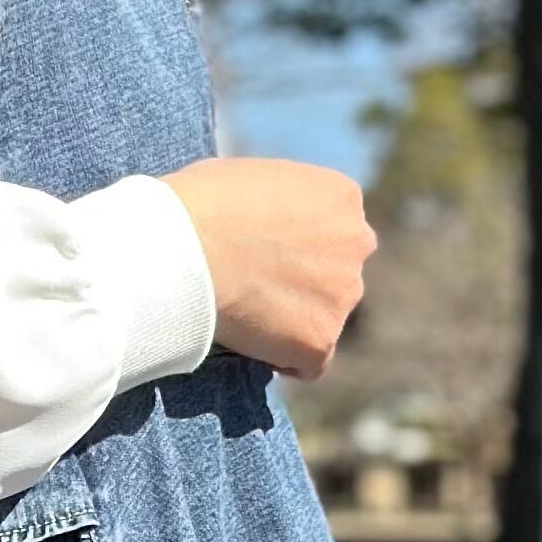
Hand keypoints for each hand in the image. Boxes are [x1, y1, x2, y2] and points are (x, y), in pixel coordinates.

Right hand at [162, 157, 374, 378]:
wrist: (185, 247)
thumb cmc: (201, 204)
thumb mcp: (255, 179)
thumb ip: (280, 203)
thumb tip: (268, 224)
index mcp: (341, 198)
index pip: (334, 231)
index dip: (298, 248)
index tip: (266, 256)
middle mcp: (356, 242)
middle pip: (337, 274)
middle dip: (305, 283)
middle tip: (258, 288)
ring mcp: (342, 295)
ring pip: (325, 317)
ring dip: (295, 320)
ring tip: (247, 315)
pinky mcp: (320, 341)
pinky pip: (309, 362)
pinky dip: (284, 359)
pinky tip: (251, 343)